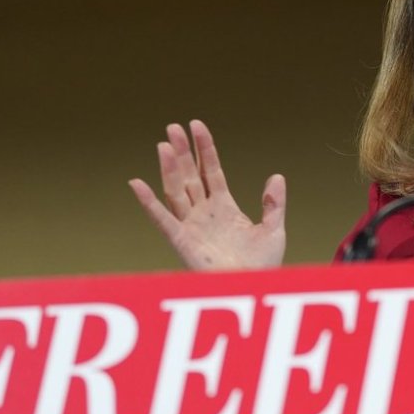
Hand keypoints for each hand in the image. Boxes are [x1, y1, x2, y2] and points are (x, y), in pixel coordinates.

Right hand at [129, 120, 285, 269]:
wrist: (252, 288)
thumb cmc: (262, 265)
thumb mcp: (273, 229)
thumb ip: (273, 203)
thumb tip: (276, 176)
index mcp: (224, 207)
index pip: (210, 170)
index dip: (205, 148)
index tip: (196, 125)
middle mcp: (204, 213)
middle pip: (189, 175)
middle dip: (183, 152)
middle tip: (173, 127)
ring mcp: (192, 226)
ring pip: (176, 190)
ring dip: (169, 168)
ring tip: (164, 144)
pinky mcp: (182, 242)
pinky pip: (162, 219)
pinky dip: (149, 202)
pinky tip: (137, 183)